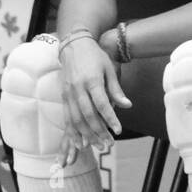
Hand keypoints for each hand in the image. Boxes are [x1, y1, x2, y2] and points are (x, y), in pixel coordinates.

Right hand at [58, 34, 131, 164]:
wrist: (73, 46)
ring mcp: (68, 93)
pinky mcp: (63, 96)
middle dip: (99, 132)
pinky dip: (72, 131)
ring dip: (86, 135)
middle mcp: (78, 88)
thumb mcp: (109, 69)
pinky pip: (67, 117)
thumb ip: (116, 89)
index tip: (119, 131)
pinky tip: (78, 142)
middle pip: (88, 115)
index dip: (110, 119)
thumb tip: (127, 106)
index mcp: (91, 80)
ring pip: (76, 119)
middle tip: (109, 144)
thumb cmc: (95, 57)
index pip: (101, 104)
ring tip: (97, 146)